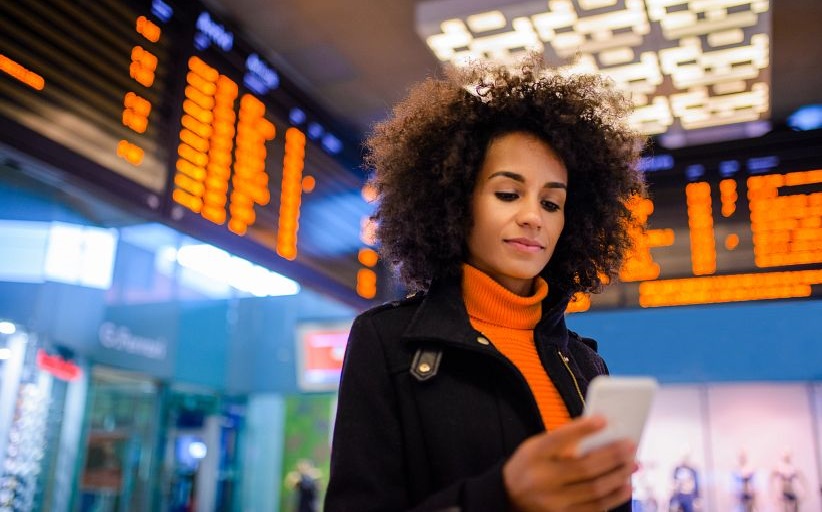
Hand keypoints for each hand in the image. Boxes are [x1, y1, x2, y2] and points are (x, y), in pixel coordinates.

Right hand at [503, 415, 635, 511]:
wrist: (508, 497)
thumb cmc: (530, 465)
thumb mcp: (536, 446)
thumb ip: (563, 440)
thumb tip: (602, 433)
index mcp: (534, 455)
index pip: (560, 438)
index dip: (583, 429)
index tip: (605, 419)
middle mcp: (542, 479)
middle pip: (586, 467)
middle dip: (613, 455)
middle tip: (631, 446)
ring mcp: (553, 502)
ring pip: (595, 490)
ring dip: (619, 476)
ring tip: (633, 464)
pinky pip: (595, 508)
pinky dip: (614, 497)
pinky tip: (625, 485)